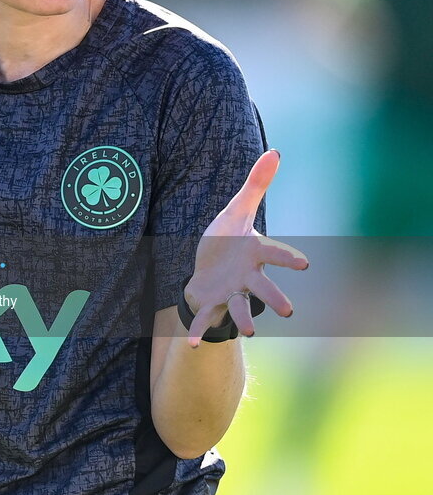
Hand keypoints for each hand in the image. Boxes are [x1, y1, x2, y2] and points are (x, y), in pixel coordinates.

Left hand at [185, 150, 308, 346]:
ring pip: (240, 308)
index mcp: (253, 254)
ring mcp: (230, 292)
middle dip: (274, 299)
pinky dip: (198, 330)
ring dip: (244, 318)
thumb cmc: (228, 238)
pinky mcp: (211, 302)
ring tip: (251, 332)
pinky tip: (190, 343)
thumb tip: (274, 152)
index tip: (304, 263)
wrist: (209, 266)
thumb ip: (255, 185)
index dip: (287, 257)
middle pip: (263, 289)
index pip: (273, 254)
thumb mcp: (236, 210)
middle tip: (288, 311)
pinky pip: (205, 318)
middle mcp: (246, 277)